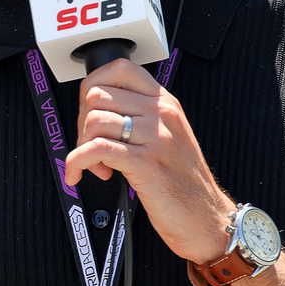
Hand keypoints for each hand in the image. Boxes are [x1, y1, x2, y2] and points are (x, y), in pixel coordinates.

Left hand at [65, 58, 231, 263]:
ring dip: (81, 145)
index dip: (93, 86)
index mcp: (166, 103)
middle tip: (90, 144)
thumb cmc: (185, 183)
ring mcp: (155, 138)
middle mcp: (161, 115)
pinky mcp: (145, 164)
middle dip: (81, 121)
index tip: (89, 110)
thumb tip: (101, 110)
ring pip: (94, 120)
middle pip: (98, 94)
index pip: (120, 68)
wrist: (207, 217)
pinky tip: (83, 174)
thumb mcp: (171, 137)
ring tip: (96, 164)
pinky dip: (77, 162)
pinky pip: (95, 150)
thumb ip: (143, 118)